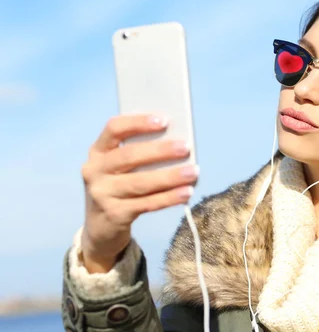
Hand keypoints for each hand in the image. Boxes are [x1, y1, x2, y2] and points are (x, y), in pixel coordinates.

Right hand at [80, 114, 197, 272]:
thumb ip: (140, 153)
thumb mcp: (120, 167)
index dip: (138, 122)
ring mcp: (102, 194)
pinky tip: (186, 192)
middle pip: (129, 156)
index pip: (114, 128)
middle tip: (185, 148)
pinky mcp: (114, 214)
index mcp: (98, 151)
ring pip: (140, 183)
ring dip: (170, 177)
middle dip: (160, 151)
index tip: (164, 120)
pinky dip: (169, 198)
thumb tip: (177, 142)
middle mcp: (95, 171)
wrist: (100, 227)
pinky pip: (147, 204)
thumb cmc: (118, 186)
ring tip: (193, 172)